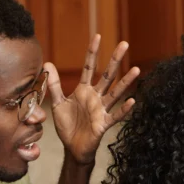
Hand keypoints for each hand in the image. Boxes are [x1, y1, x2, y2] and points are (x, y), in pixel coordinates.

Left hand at [45, 35, 139, 164]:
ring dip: (125, 81)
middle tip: (124, 44)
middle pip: (107, 75)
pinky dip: (123, 110)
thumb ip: (54, 85)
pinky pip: (115, 116)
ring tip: (136, 69)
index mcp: (84, 90)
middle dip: (115, 60)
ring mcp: (101, 109)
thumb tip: (47, 64)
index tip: (97, 36)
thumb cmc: (67, 126)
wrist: (72, 147)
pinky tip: (132, 101)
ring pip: (115, 92)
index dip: (92, 52)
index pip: (89, 67)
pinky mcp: (103, 124)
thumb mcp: (57, 103)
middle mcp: (95, 97)